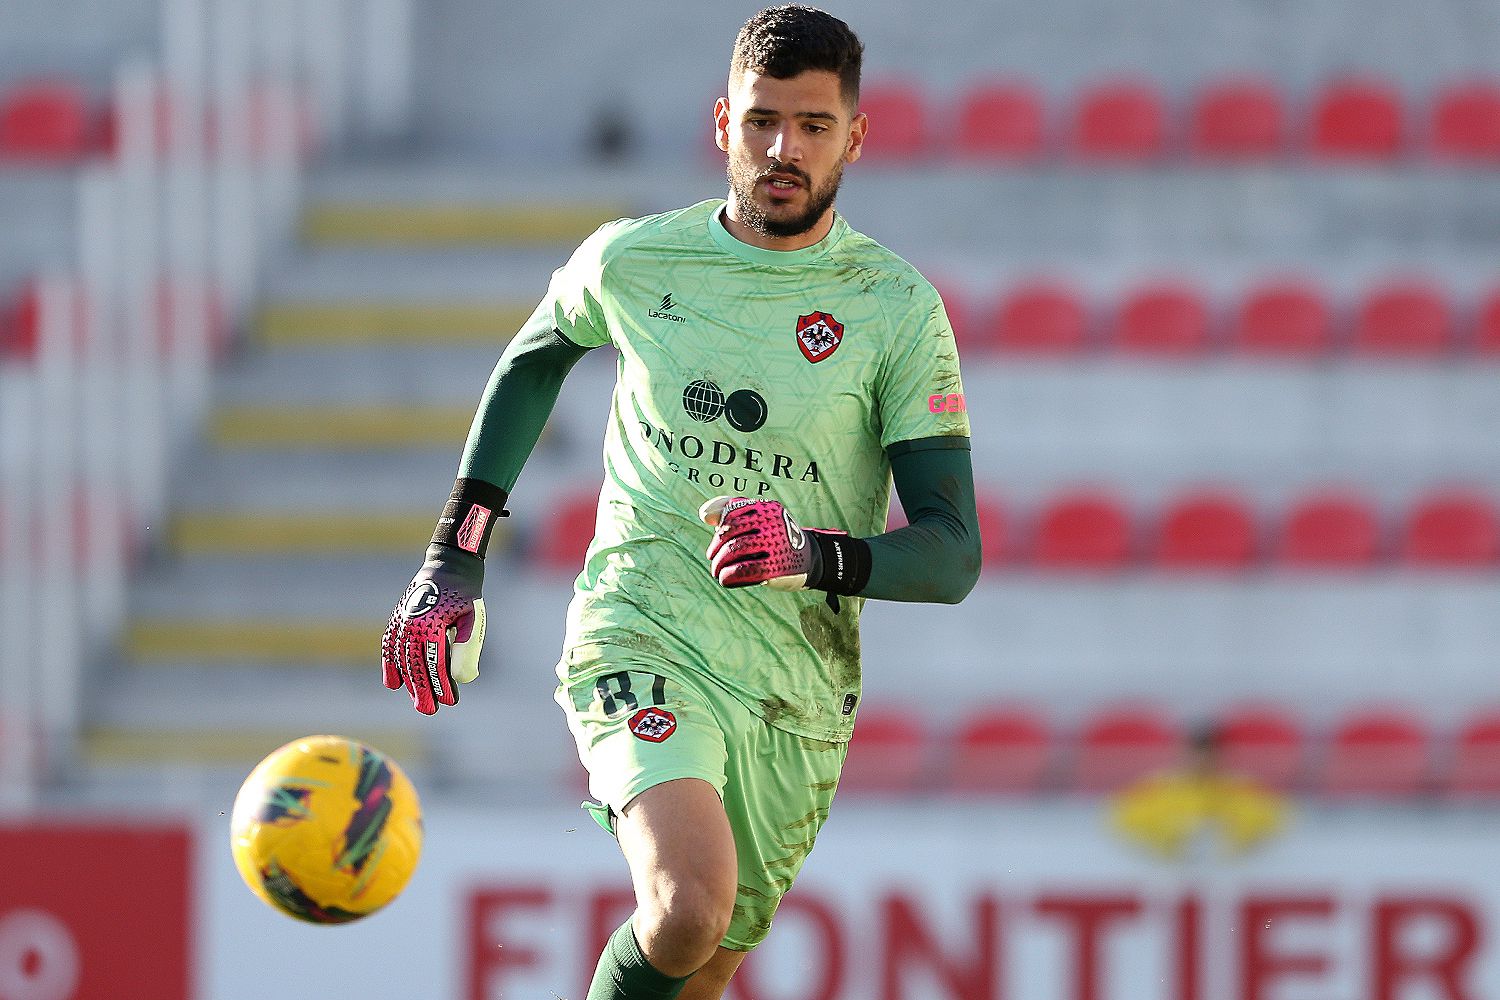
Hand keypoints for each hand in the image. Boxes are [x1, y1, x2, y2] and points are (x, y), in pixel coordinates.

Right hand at [381, 544, 485, 714]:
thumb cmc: (465, 595)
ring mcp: (401, 622)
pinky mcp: (397, 620)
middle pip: (415, 665)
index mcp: (431, 624)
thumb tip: (464, 679)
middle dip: (422, 690)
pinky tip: (393, 683)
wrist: (448, 566)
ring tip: (418, 700)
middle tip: (429, 710)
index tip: (451, 702)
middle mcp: (411, 624)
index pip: (435, 663)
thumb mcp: (473, 618)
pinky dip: (390, 665)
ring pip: (400, 659)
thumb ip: (469, 646)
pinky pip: (389, 647)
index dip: (442, 685)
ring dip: (408, 682)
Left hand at [699, 496, 840, 589]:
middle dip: (716, 547)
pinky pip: (744, 570)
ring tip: (717, 571)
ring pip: (734, 550)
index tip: (718, 539)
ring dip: (719, 563)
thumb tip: (704, 514)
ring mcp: (776, 545)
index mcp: (767, 508)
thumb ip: (730, 511)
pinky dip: (729, 575)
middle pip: (730, 532)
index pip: (731, 513)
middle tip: (713, 558)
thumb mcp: (759, 519)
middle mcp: (772, 523)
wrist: (809, 559)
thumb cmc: (774, 538)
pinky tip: (725, 579)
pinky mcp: (776, 567)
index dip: (719, 528)